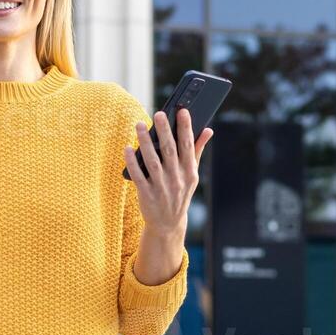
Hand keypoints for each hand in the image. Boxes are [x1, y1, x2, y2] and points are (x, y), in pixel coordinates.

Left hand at [123, 107, 212, 232]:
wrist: (168, 223)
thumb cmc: (180, 193)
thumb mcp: (192, 175)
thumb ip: (197, 151)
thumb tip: (208, 130)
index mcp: (189, 171)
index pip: (187, 146)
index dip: (186, 128)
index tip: (183, 111)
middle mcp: (176, 178)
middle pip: (169, 151)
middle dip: (165, 131)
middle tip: (159, 113)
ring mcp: (161, 187)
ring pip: (152, 161)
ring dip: (145, 142)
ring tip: (140, 125)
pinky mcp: (146, 194)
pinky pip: (138, 175)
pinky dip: (132, 162)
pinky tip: (127, 148)